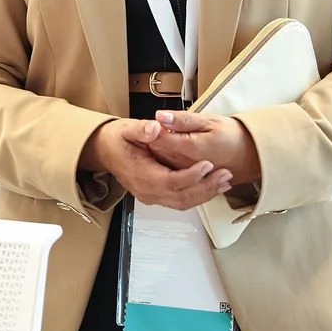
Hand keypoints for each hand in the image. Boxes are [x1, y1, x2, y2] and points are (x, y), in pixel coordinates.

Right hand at [81, 119, 233, 209]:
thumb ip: (141, 129)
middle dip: (206, 187)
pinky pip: (181, 201)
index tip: (208, 164)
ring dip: (206, 194)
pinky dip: (199, 196)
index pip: (171, 181)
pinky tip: (213, 187)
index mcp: (141, 175)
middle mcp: (147, 190)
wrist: (106, 151)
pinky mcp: (157, 196)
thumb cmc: (117, 139)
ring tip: (225, 182)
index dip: (191, 175)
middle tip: (225, 175)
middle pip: (181, 196)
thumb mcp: (126, 128)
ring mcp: (152, 196)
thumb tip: (155, 128)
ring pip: (184, 202)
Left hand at [150, 113, 261, 185]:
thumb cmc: (232, 137)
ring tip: (168, 140)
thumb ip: (183, 120)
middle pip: (156, 151)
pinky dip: (167, 160)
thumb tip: (161, 116)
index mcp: (189, 148)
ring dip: (159, 150)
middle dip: (154, 139)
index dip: (152, 128)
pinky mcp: (188, 180)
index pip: (157, 138)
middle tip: (162, 128)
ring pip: (160, 161)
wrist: (250, 156)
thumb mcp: (209, 121)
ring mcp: (186, 175)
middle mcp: (185, 165)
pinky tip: (173, 153)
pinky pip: (170, 170)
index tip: (157, 121)